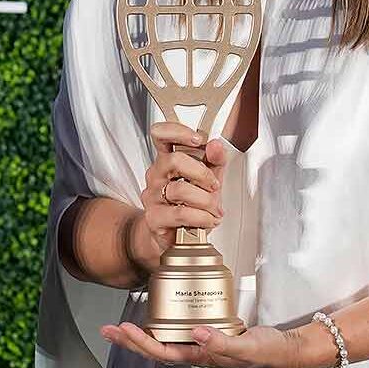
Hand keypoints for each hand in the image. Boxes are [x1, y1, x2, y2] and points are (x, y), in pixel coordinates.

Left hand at [99, 322, 325, 367]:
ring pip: (164, 340)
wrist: (286, 350)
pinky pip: (179, 329)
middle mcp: (197, 352)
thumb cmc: (268, 352)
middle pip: (156, 348)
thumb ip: (223, 343)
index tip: (124, 330)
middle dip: (130, 341)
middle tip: (108, 330)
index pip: (163, 351)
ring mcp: (201, 343)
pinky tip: (156, 316)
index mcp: (201, 357)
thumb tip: (196, 334)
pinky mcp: (209, 332)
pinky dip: (163, 323)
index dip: (141, 342)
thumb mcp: (247, 347)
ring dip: (141, 335)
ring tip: (120, 327)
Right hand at [131, 122, 229, 273]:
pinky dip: (201, 217)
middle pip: (174, 160)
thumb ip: (215, 161)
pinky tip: (208, 220)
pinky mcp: (154, 217)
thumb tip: (216, 145)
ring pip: (180, 189)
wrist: (173, 235)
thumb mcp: (208, 180)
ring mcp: (152, 196)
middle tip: (214, 186)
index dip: (178, 132)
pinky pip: (181, 213)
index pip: (161, 135)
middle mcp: (156, 175)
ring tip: (214, 210)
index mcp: (167, 160)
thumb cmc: (189, 205)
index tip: (199, 139)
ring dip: (205, 200)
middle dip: (202, 173)